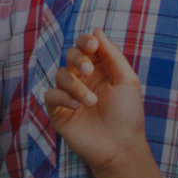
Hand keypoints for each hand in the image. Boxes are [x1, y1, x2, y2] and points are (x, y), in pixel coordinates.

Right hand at [43, 30, 146, 175]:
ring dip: (75, 86)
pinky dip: (62, 97)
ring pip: (61, 75)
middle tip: (87, 71)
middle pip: (70, 56)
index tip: (92, 45)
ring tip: (91, 102)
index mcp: (99, 70)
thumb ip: (112, 55)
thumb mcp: (127, 80)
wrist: (120, 148)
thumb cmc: (128, 115)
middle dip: (77, 59)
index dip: (86, 42)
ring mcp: (69, 95)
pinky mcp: (59, 111)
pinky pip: (50, 95)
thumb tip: (96, 30)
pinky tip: (77, 107)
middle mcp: (83, 80)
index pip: (86, 47)